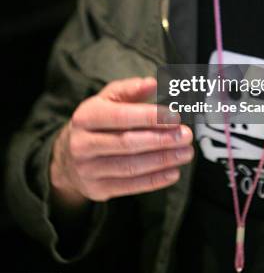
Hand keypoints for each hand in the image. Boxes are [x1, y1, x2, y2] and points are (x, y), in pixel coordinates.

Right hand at [50, 77, 192, 204]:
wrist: (68, 156)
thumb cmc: (98, 121)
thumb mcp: (107, 100)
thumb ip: (130, 90)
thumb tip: (153, 83)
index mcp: (86, 116)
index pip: (120, 117)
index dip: (149, 117)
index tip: (175, 116)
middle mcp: (82, 143)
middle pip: (127, 143)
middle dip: (161, 140)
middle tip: (186, 135)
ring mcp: (87, 169)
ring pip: (131, 166)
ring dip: (162, 160)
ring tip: (185, 153)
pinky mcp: (96, 189)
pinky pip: (130, 186)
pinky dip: (154, 180)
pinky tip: (174, 172)